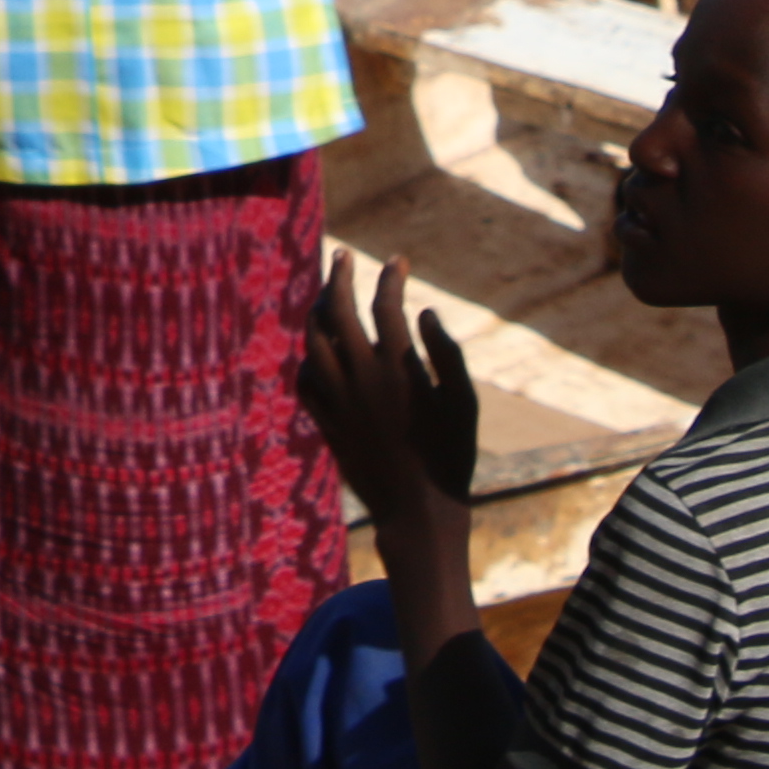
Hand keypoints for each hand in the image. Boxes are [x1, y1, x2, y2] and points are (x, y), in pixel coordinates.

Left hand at [295, 252, 479, 532]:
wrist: (418, 512)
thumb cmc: (451, 456)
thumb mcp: (463, 403)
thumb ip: (446, 354)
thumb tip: (424, 312)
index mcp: (398, 369)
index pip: (386, 305)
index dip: (392, 277)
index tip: (398, 260)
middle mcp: (362, 379)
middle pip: (338, 312)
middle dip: (338, 277)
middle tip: (343, 257)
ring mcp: (339, 401)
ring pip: (313, 342)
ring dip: (317, 312)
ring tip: (326, 297)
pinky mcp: (327, 423)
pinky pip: (305, 381)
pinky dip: (309, 359)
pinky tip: (319, 351)